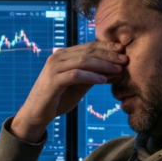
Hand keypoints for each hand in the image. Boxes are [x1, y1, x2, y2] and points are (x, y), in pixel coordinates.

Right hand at [11, 41, 127, 142]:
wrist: (36, 114)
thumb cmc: (58, 99)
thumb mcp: (79, 85)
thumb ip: (93, 76)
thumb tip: (114, 70)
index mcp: (64, 55)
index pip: (88, 46)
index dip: (106, 47)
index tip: (122, 50)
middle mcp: (58, 57)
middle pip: (88, 51)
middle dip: (108, 55)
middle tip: (125, 59)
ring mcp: (54, 68)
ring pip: (83, 61)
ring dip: (103, 65)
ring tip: (118, 69)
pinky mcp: (53, 81)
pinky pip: (76, 75)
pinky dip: (91, 76)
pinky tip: (104, 80)